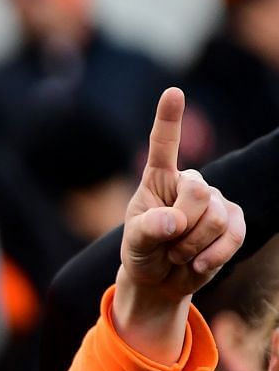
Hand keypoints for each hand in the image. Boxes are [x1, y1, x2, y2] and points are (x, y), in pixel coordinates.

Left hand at [113, 87, 244, 361]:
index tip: (172, 92)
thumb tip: (171, 222)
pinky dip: (213, 255)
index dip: (169, 119)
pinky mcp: (233, 221)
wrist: (161, 278)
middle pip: (198, 193)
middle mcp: (190, 183)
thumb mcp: (135, 244)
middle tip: (166, 243)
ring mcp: (215, 200)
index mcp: (159, 179)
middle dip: (181, 227)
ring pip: (215, 217)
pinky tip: (198, 263)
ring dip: (192, 245)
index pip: (164, 146)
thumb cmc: (143, 252)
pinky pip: (233, 235)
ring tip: (177, 253)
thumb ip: (147, 230)